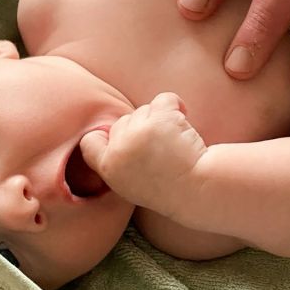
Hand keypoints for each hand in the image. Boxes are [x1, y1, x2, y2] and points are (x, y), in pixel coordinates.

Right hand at [78, 92, 206, 214]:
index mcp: (108, 168)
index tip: (128, 141)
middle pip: (123, 122)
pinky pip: (164, 99)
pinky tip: (185, 120)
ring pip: (144, 110)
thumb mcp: (131, 184)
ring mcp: (138, 133)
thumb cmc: (172, 189)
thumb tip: (114, 130)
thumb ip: (118, 160)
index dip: (107, 137)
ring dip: (161, 119)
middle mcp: (119, 149)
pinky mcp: (159, 120)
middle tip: (162, 150)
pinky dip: (176, 105)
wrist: (200, 190)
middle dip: (141, 129)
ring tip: (176, 143)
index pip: (90, 142)